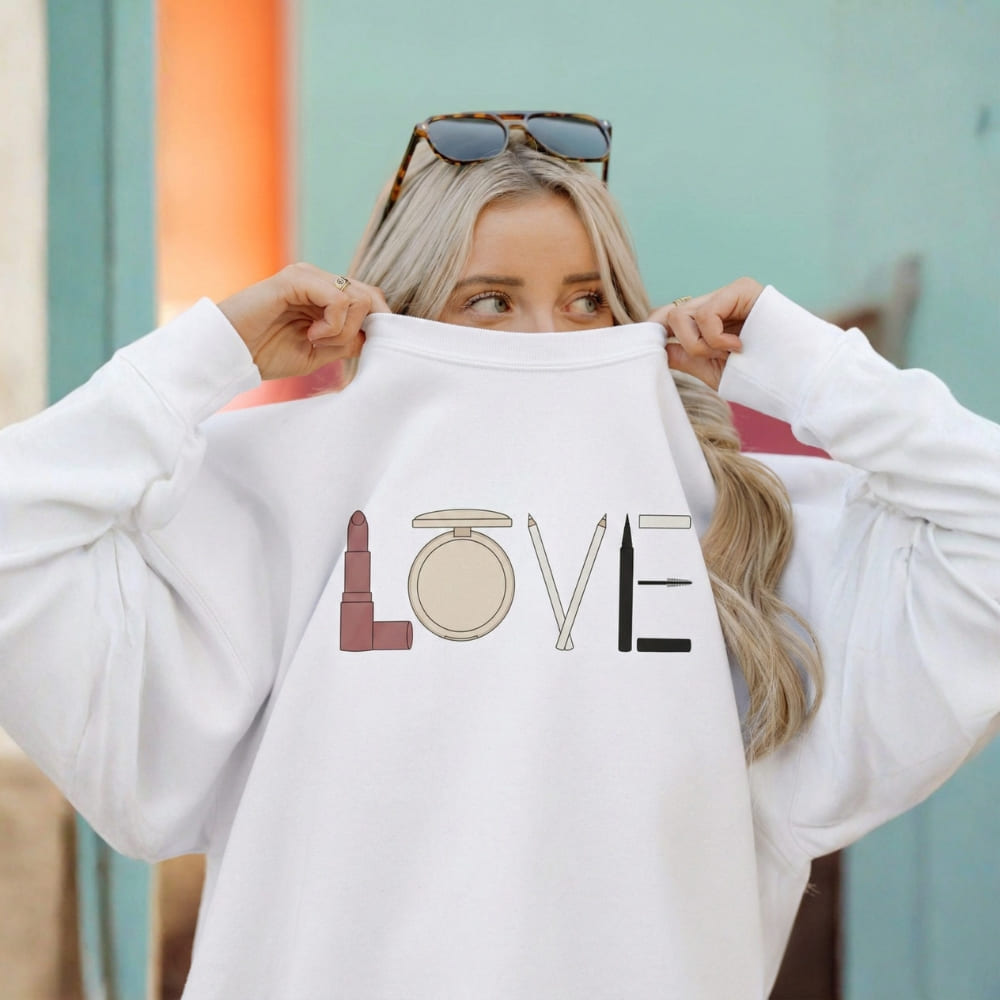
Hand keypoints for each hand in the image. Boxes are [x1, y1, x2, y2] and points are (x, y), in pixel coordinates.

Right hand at [217, 263, 388, 379]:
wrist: (229, 354)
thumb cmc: (267, 354)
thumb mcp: (319, 352)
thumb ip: (347, 341)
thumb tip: (375, 335)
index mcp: (324, 294)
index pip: (368, 297)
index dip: (377, 323)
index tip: (362, 348)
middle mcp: (319, 279)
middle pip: (369, 296)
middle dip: (360, 330)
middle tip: (330, 346)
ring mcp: (308, 276)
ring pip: (357, 298)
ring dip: (343, 330)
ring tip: (316, 340)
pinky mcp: (296, 279)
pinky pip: (338, 299)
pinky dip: (333, 325)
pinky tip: (311, 335)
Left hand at [647, 277, 763, 389]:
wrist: (799, 374)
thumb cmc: (759, 375)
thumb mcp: (713, 369)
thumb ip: (686, 356)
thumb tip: (659, 346)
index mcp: (709, 321)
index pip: (671, 316)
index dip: (655, 327)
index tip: (650, 345)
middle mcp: (716, 303)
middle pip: (671, 314)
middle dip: (686, 343)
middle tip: (715, 356)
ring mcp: (728, 294)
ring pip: (682, 315)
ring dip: (701, 343)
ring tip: (732, 351)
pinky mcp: (741, 289)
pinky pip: (705, 313)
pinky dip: (715, 336)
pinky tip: (738, 345)